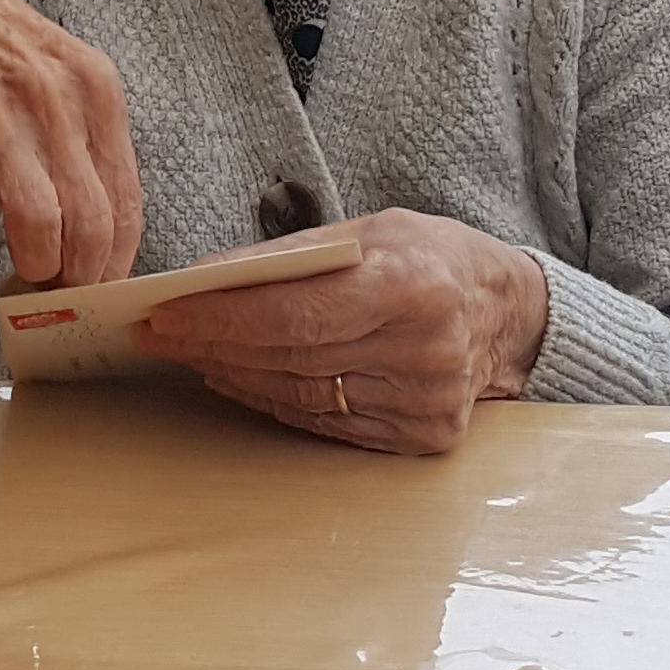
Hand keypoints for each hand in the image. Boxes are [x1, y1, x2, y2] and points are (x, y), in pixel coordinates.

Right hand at [0, 0, 141, 289]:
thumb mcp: (58, 69)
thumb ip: (86, 138)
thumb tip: (104, 235)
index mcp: (92, 84)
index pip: (127, 202)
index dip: (114, 262)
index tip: (99, 283)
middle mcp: (51, 99)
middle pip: (90, 229)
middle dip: (74, 278)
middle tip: (56, 285)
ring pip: (38, 233)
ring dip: (27, 265)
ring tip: (13, 259)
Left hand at [137, 208, 548, 455]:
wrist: (508, 312)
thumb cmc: (430, 257)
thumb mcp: (369, 231)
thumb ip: (293, 258)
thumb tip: (208, 279)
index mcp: (412, 287)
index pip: (295, 315)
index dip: (223, 319)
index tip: (166, 314)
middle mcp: (424, 352)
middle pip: (292, 358)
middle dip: (215, 345)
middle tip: (161, 334)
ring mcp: (427, 404)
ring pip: (304, 396)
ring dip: (237, 376)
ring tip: (191, 353)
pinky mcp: (424, 438)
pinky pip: (329, 424)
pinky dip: (276, 402)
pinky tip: (241, 380)